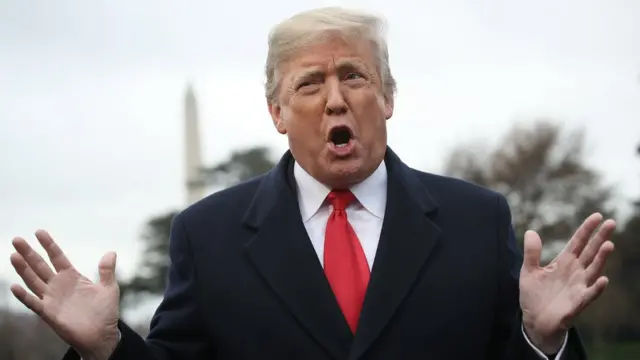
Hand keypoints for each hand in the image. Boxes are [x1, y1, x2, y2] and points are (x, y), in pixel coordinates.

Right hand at [9, 230, 119, 359]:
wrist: (101, 335)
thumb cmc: (105, 312)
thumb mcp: (109, 288)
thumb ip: (107, 271)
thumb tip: (111, 252)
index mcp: (72, 277)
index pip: (57, 257)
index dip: (49, 245)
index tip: (39, 232)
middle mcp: (58, 286)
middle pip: (40, 266)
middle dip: (29, 253)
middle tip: (17, 239)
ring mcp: (52, 299)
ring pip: (33, 281)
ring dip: (23, 269)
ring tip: (14, 255)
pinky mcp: (49, 313)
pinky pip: (34, 303)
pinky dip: (24, 296)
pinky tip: (14, 286)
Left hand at [519, 213, 615, 353]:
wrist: (534, 321)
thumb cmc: (534, 295)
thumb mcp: (528, 271)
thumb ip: (532, 253)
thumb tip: (531, 231)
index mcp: (563, 262)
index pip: (577, 242)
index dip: (586, 229)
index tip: (597, 216)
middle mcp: (575, 272)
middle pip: (590, 251)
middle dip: (600, 237)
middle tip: (611, 222)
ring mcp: (578, 286)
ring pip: (593, 269)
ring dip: (601, 258)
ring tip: (608, 245)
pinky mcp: (578, 302)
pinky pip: (590, 294)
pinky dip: (597, 287)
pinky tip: (603, 279)